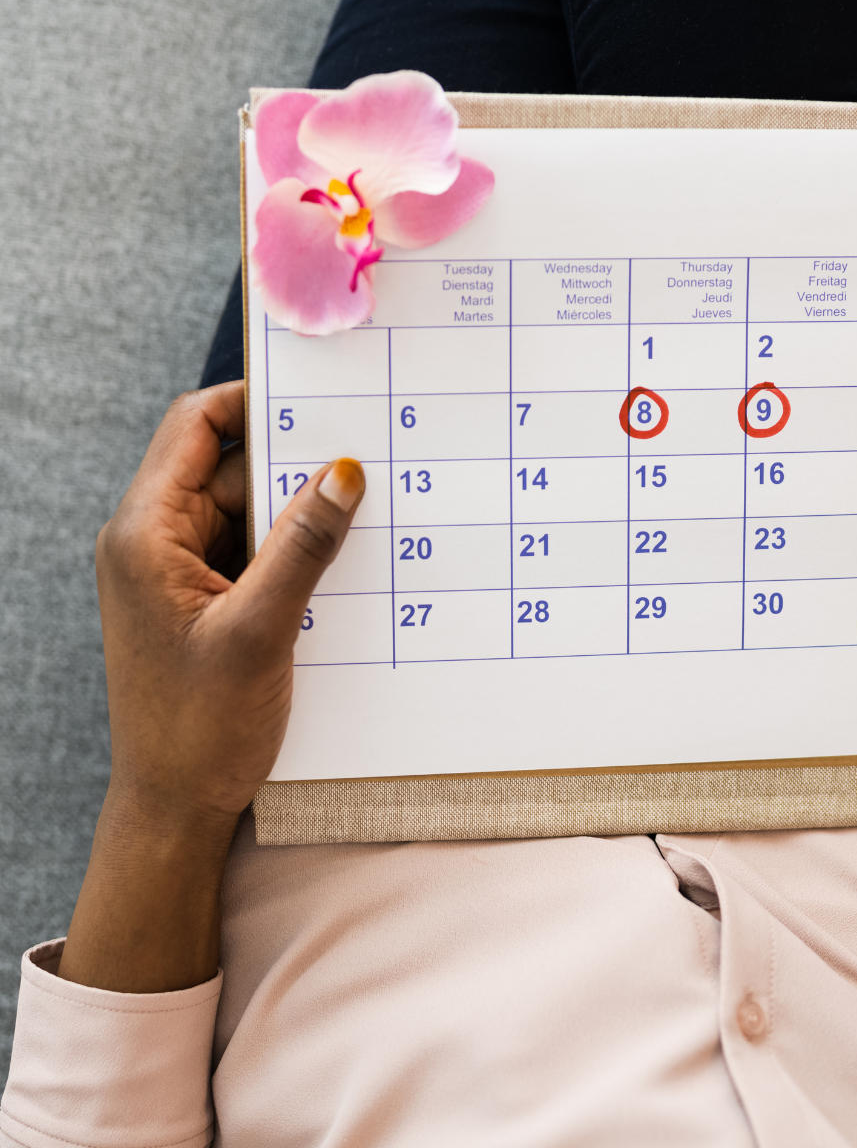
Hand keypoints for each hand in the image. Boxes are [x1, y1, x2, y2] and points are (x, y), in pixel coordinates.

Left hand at [59, 381, 363, 991]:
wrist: (176, 807)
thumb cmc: (201, 727)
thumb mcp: (262, 628)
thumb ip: (304, 543)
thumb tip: (343, 471)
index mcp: (145, 534)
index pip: (195, 427)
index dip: (253, 401)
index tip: (321, 397)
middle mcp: (153, 542)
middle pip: (228, 467)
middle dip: (292, 464)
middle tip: (363, 463)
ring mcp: (177, 572)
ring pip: (245, 510)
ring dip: (296, 513)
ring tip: (357, 520)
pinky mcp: (202, 600)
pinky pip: (250, 549)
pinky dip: (290, 549)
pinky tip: (335, 562)